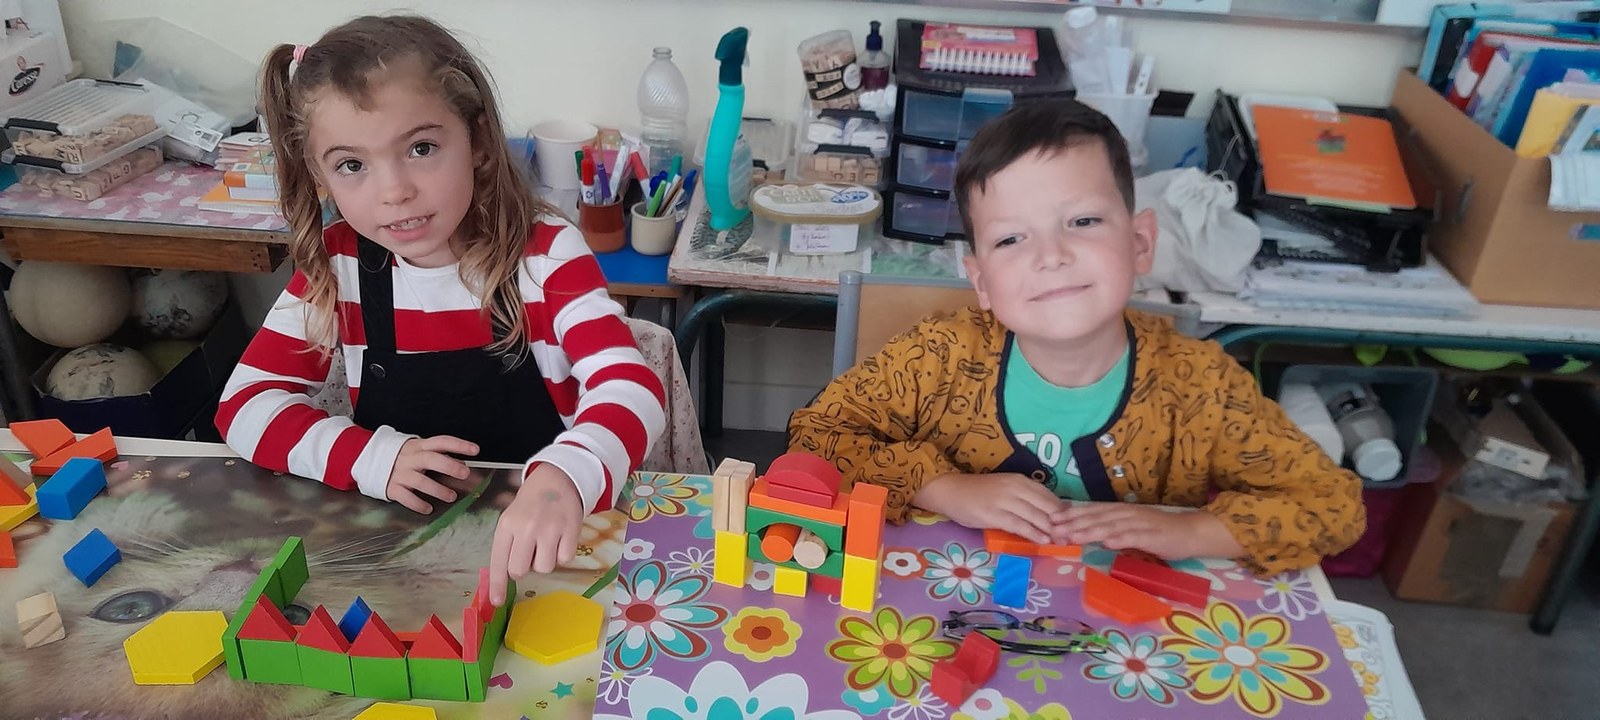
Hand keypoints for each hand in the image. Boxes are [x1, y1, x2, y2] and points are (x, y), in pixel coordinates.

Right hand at [387, 436, 475, 513]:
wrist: (369, 460)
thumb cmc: (404, 457)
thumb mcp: (421, 451)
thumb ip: (440, 456)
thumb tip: (462, 465)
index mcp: (420, 446)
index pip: (442, 441)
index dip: (459, 445)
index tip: (475, 450)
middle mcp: (410, 458)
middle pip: (430, 459)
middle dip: (449, 466)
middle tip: (464, 474)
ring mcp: (400, 473)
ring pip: (420, 481)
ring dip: (437, 489)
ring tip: (451, 497)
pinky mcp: (392, 487)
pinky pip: (406, 497)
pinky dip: (418, 504)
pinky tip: (428, 508)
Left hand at [489, 463, 583, 605]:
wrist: (557, 479)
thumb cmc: (530, 505)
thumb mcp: (511, 520)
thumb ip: (507, 546)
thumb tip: (505, 579)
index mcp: (506, 526)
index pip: (498, 562)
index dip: (497, 585)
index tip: (496, 602)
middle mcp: (526, 528)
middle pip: (519, 570)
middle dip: (524, 567)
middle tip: (529, 552)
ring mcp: (549, 529)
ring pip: (544, 567)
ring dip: (545, 560)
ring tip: (546, 542)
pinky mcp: (570, 530)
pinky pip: (565, 559)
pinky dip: (562, 553)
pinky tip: (560, 538)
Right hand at [913, 473, 1062, 544]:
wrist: (950, 490)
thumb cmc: (978, 492)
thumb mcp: (1005, 489)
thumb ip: (1024, 498)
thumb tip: (1047, 514)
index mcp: (1021, 481)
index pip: (1050, 496)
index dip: (1064, 512)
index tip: (1075, 525)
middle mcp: (1015, 488)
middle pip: (1047, 507)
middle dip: (1062, 524)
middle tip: (1074, 538)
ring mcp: (1005, 501)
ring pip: (1036, 517)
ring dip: (1052, 531)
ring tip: (1063, 543)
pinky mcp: (994, 515)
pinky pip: (1019, 525)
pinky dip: (1034, 534)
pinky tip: (1043, 541)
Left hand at [1051, 503, 1242, 559]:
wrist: (1191, 532)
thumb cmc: (1159, 532)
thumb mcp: (1130, 528)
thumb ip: (1111, 528)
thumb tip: (1087, 532)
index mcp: (1121, 511)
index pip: (1092, 511)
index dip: (1071, 514)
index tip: (1051, 519)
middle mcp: (1127, 514)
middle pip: (1096, 518)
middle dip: (1073, 524)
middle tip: (1053, 530)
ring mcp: (1140, 524)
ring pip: (1111, 527)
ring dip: (1090, 531)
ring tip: (1072, 536)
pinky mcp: (1153, 536)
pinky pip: (1135, 537)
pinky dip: (1120, 539)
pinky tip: (1107, 543)